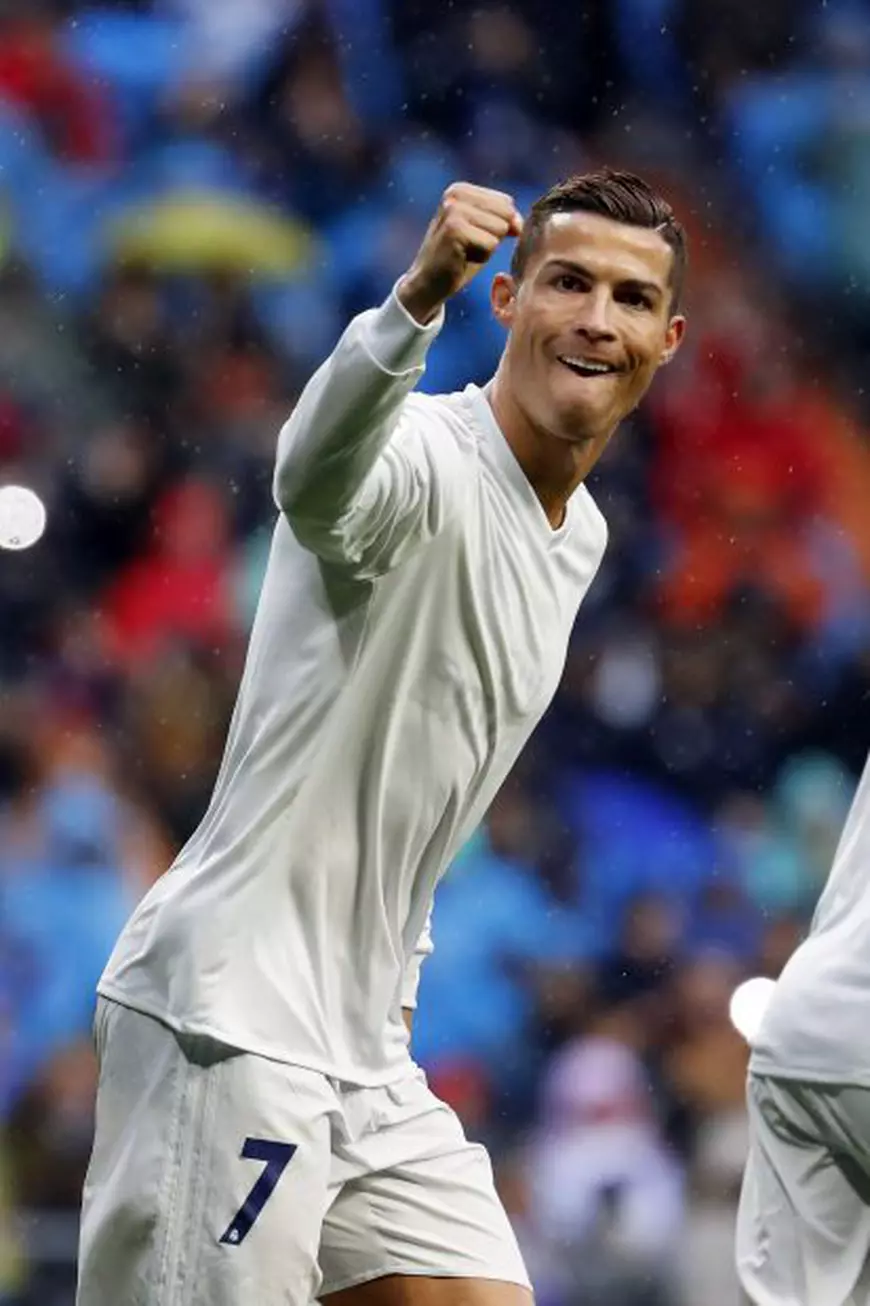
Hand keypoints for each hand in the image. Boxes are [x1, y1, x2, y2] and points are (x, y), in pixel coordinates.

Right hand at [397, 182, 522, 323]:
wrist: (428, 284)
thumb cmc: (459, 259)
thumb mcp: (484, 232)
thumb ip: (504, 220)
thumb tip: (519, 223)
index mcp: (461, 189)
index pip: (507, 204)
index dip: (499, 227)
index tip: (474, 238)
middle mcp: (455, 194)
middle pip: (506, 214)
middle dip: (494, 237)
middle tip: (469, 247)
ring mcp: (453, 210)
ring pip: (500, 229)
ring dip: (487, 248)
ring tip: (465, 252)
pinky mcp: (454, 229)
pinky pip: (491, 244)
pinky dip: (481, 257)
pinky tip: (461, 259)